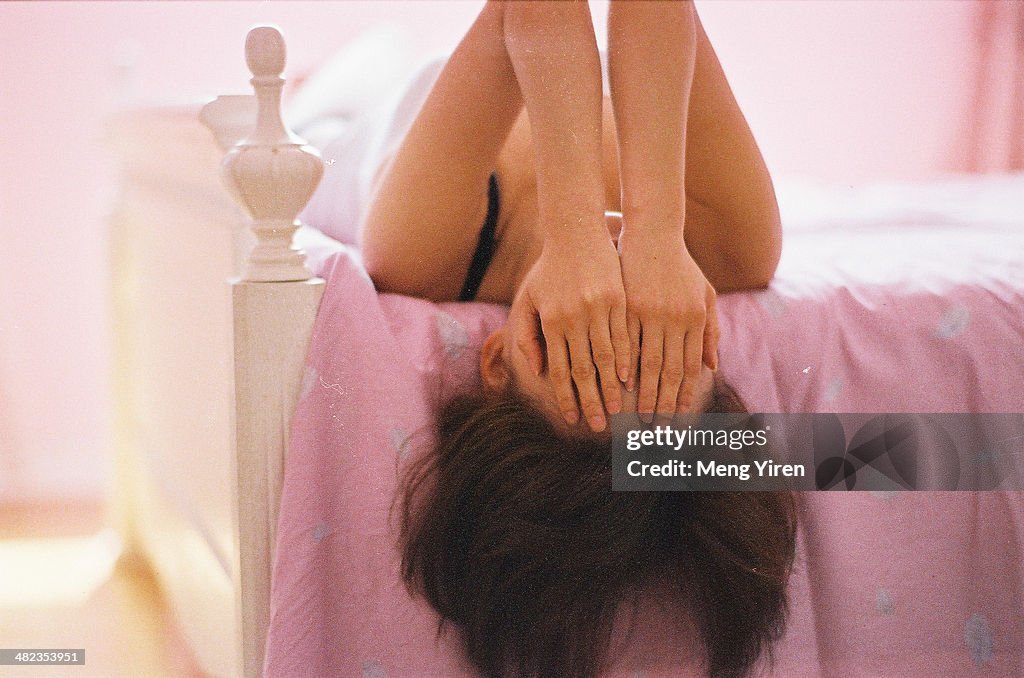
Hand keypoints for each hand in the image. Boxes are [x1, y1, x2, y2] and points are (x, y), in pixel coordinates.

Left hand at [509, 234, 630, 430]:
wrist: (575, 233)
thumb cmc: (548, 270)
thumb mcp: (530, 300)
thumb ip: (528, 336)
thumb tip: (538, 371)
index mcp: (551, 322)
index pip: (559, 369)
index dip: (566, 397)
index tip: (572, 419)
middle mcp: (573, 318)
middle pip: (583, 370)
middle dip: (591, 400)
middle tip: (598, 426)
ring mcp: (597, 309)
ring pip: (606, 357)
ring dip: (612, 386)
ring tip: (617, 409)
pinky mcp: (617, 299)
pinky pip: (624, 336)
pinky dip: (628, 359)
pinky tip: (631, 378)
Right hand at [617, 224, 718, 418]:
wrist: (653, 234)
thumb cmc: (681, 267)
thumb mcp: (704, 295)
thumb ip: (709, 331)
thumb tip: (711, 368)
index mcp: (695, 319)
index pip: (689, 368)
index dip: (682, 396)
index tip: (675, 419)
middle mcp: (676, 319)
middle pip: (669, 371)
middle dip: (662, 402)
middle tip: (655, 428)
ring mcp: (650, 312)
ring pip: (646, 362)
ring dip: (641, 391)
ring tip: (636, 414)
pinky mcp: (627, 305)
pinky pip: (625, 343)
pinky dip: (623, 366)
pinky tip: (619, 384)